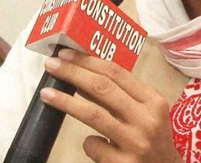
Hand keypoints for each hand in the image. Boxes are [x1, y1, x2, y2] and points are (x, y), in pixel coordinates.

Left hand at [40, 49, 182, 162]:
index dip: (88, 61)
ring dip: (65, 101)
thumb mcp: (146, 112)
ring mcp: (135, 143)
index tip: (66, 54)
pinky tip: (96, 145)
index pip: (116, 73)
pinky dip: (89, 142)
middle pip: (103, 88)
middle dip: (73, 73)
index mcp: (153, 100)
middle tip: (52, 65)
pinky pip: (93, 145)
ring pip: (93, 114)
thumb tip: (83, 75)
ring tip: (47, 94)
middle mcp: (146, 119)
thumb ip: (121, 95)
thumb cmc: (153, 139)